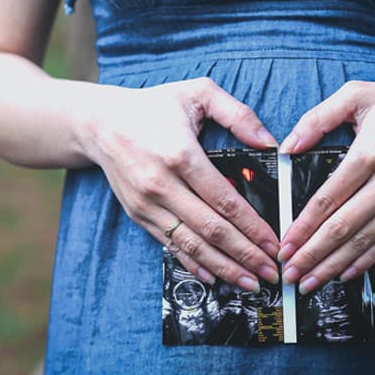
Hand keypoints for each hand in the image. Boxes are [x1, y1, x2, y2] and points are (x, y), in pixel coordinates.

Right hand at [77, 77, 281, 291]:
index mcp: (181, 155)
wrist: (99, 123)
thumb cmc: (152, 106)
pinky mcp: (138, 214)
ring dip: (224, 267)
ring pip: (191, 244)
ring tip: (250, 282)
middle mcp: (161, 184)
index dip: (253, 227)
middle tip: (271, 273)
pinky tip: (215, 276)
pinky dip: (193, 263)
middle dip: (245, 255)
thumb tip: (270, 144)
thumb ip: (239, 114)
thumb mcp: (198, 92)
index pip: (225, 201)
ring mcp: (147, 203)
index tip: (274, 244)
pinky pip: (170, 244)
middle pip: (211, 229)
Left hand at [277, 80, 374, 293]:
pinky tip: (344, 274)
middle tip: (289, 273)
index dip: (304, 226)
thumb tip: (287, 146)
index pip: (329, 198)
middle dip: (313, 254)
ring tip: (309, 282)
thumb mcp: (357, 95)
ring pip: (364, 240)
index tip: (285, 244)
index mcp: (370, 153)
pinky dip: (365, 260)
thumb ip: (318, 118)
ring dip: (334, 264)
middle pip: (344, 226)